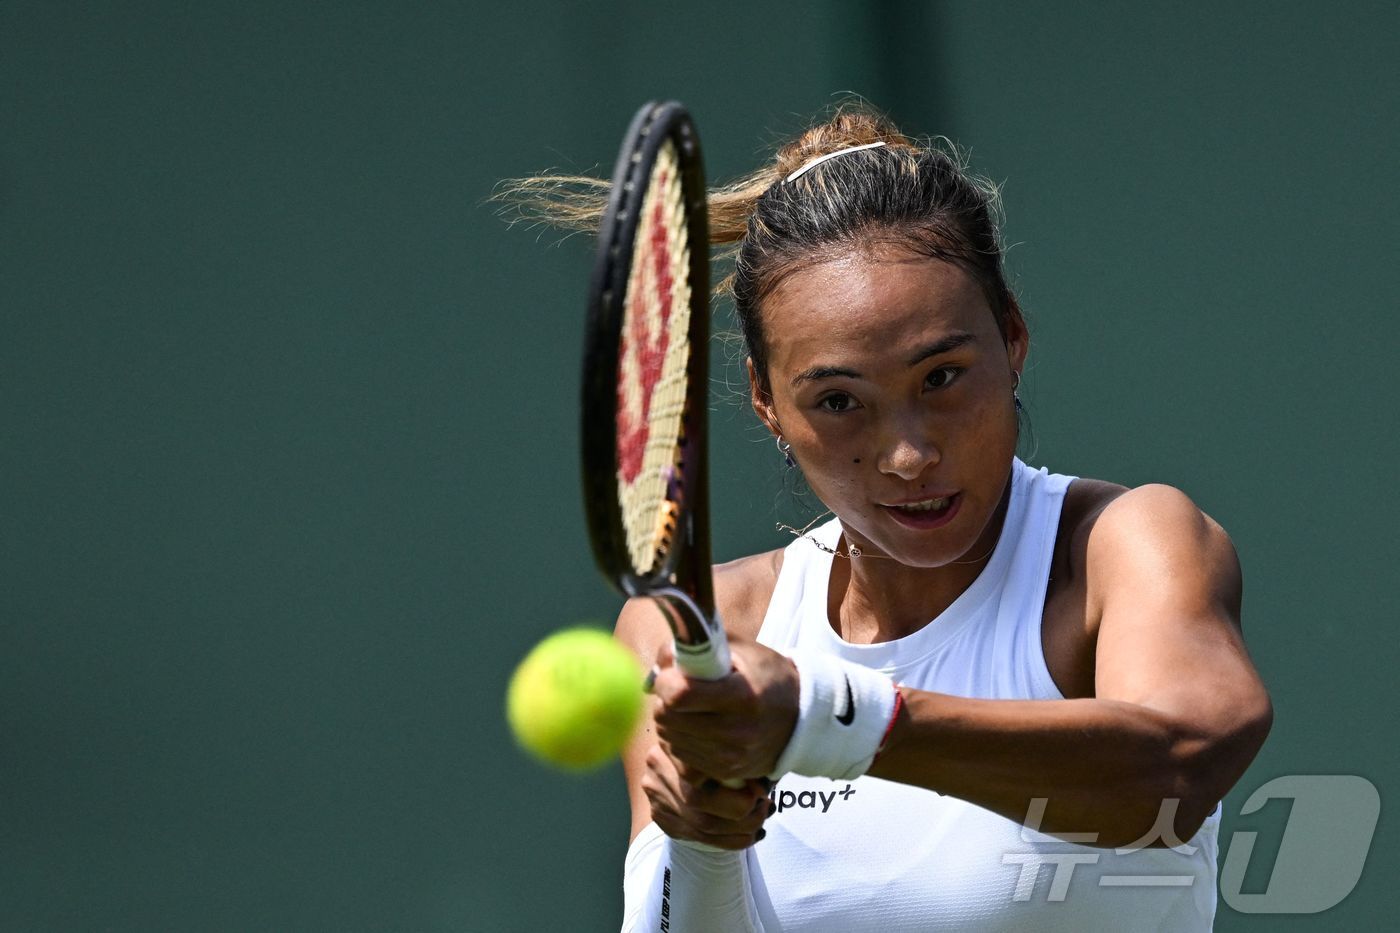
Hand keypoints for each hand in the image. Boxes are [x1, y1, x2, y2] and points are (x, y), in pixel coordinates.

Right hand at [641, 743, 773, 849]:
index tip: (764, 788)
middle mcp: (657, 768)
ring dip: (740, 830)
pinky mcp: (661, 817)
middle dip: (741, 813)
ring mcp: (656, 796)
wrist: (676, 755)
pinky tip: (751, 834)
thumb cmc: (710, 747)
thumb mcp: (722, 743)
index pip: (705, 772)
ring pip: (701, 826)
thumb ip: (739, 756)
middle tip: (766, 807)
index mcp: (672, 742)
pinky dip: (730, 840)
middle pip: (699, 802)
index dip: (739, 787)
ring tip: (762, 821)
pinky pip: (698, 837)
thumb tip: (770, 777)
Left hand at [649, 638, 800, 783]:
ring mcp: (730, 757)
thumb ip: (699, 647)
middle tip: (678, 689)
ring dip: (669, 721)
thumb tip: (661, 661)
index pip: (679, 695)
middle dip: (664, 700)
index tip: (671, 673)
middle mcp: (736, 731)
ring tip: (689, 708)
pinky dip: (679, 741)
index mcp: (741, 696)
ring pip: (670, 739)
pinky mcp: (725, 772)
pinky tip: (694, 728)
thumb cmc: (767, 676)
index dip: (665, 681)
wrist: (801, 718)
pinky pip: (681, 757)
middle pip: (669, 718)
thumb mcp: (740, 650)